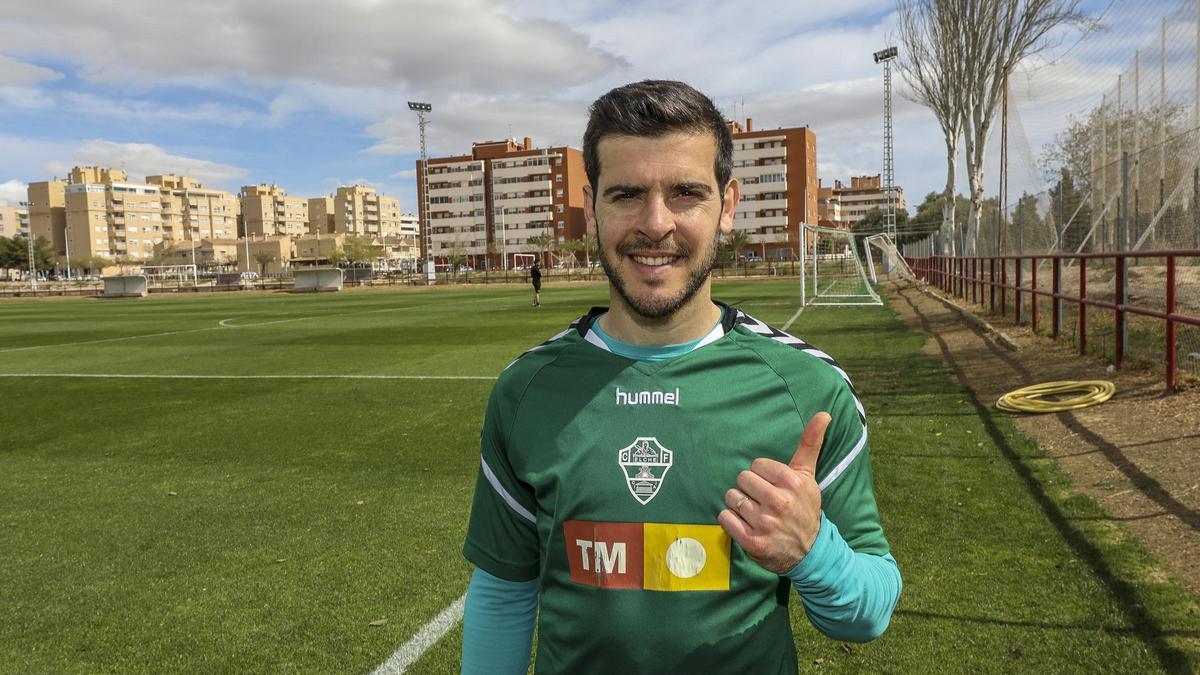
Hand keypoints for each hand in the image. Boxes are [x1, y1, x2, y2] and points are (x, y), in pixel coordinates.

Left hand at [717, 412, 830, 573]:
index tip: (772, 485)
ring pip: (732, 497)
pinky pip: (725, 518)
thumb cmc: (805, 507)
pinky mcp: (753, 542)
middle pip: (742, 479)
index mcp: (793, 483)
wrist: (810, 550)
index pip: (756, 465)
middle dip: (749, 488)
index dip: (761, 475)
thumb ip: (811, 443)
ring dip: (738, 504)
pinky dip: (730, 519)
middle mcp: (779, 502)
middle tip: (762, 500)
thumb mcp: (809, 475)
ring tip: (754, 512)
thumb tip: (824, 413)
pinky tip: (744, 523)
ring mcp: (766, 523)